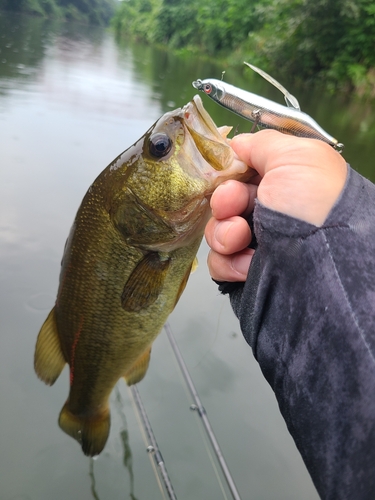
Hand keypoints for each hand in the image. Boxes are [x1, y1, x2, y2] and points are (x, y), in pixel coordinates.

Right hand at [205, 130, 346, 281]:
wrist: (323, 261)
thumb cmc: (314, 203)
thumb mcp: (295, 156)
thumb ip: (263, 143)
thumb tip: (238, 144)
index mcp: (283, 182)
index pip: (241, 174)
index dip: (229, 174)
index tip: (227, 175)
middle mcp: (269, 212)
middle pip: (225, 202)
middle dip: (224, 203)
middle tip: (232, 207)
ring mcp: (258, 243)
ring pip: (218, 232)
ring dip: (223, 233)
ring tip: (240, 238)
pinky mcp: (247, 271)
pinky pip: (220, 263)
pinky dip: (227, 262)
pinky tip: (246, 262)